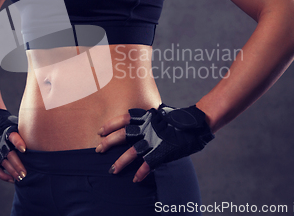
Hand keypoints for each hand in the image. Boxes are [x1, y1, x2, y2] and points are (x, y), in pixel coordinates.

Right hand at [0, 131, 27, 183]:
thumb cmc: (15, 135)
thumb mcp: (20, 132)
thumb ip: (28, 137)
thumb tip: (45, 143)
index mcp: (9, 134)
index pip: (13, 137)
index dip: (18, 143)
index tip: (24, 150)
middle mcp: (2, 143)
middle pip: (10, 154)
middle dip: (17, 165)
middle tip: (24, 173)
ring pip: (4, 163)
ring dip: (12, 171)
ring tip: (21, 178)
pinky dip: (3, 176)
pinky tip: (12, 179)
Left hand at [96, 104, 213, 182]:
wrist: (195, 124)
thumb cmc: (178, 120)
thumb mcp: (160, 115)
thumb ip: (148, 119)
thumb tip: (139, 121)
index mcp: (145, 117)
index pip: (123, 119)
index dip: (110, 125)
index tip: (100, 131)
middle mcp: (147, 128)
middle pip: (122, 136)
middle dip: (108, 143)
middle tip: (98, 150)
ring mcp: (154, 140)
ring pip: (132, 153)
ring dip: (120, 162)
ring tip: (112, 170)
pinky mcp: (161, 152)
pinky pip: (148, 165)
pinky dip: (141, 173)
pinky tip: (135, 179)